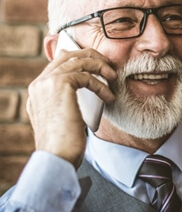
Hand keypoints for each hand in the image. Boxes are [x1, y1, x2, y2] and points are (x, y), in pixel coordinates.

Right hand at [27, 48, 116, 167]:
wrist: (57, 157)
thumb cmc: (65, 143)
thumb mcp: (66, 116)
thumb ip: (69, 99)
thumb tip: (87, 84)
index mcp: (38, 91)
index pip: (58, 63)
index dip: (80, 59)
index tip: (98, 65)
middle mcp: (39, 84)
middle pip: (67, 55)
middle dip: (91, 56)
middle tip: (108, 65)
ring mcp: (47, 83)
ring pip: (78, 60)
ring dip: (100, 66)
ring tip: (113, 76)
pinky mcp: (59, 85)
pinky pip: (86, 75)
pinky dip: (101, 85)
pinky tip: (109, 96)